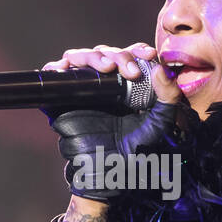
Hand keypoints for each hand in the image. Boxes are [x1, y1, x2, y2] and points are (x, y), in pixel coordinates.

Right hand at [41, 43, 184, 201]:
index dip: (137, 50)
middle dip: (119, 57)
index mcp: (124, 83)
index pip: (128, 56)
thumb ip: (168, 97)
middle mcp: (101, 82)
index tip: (150, 55)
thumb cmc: (135, 149)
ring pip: (80, 58)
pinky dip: (55, 67)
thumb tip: (161, 68)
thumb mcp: (159, 122)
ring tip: (107, 68)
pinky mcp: (60, 99)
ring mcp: (80, 89)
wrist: (110, 170)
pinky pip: (53, 76)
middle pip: (104, 53)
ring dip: (93, 57)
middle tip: (132, 72)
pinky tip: (66, 67)